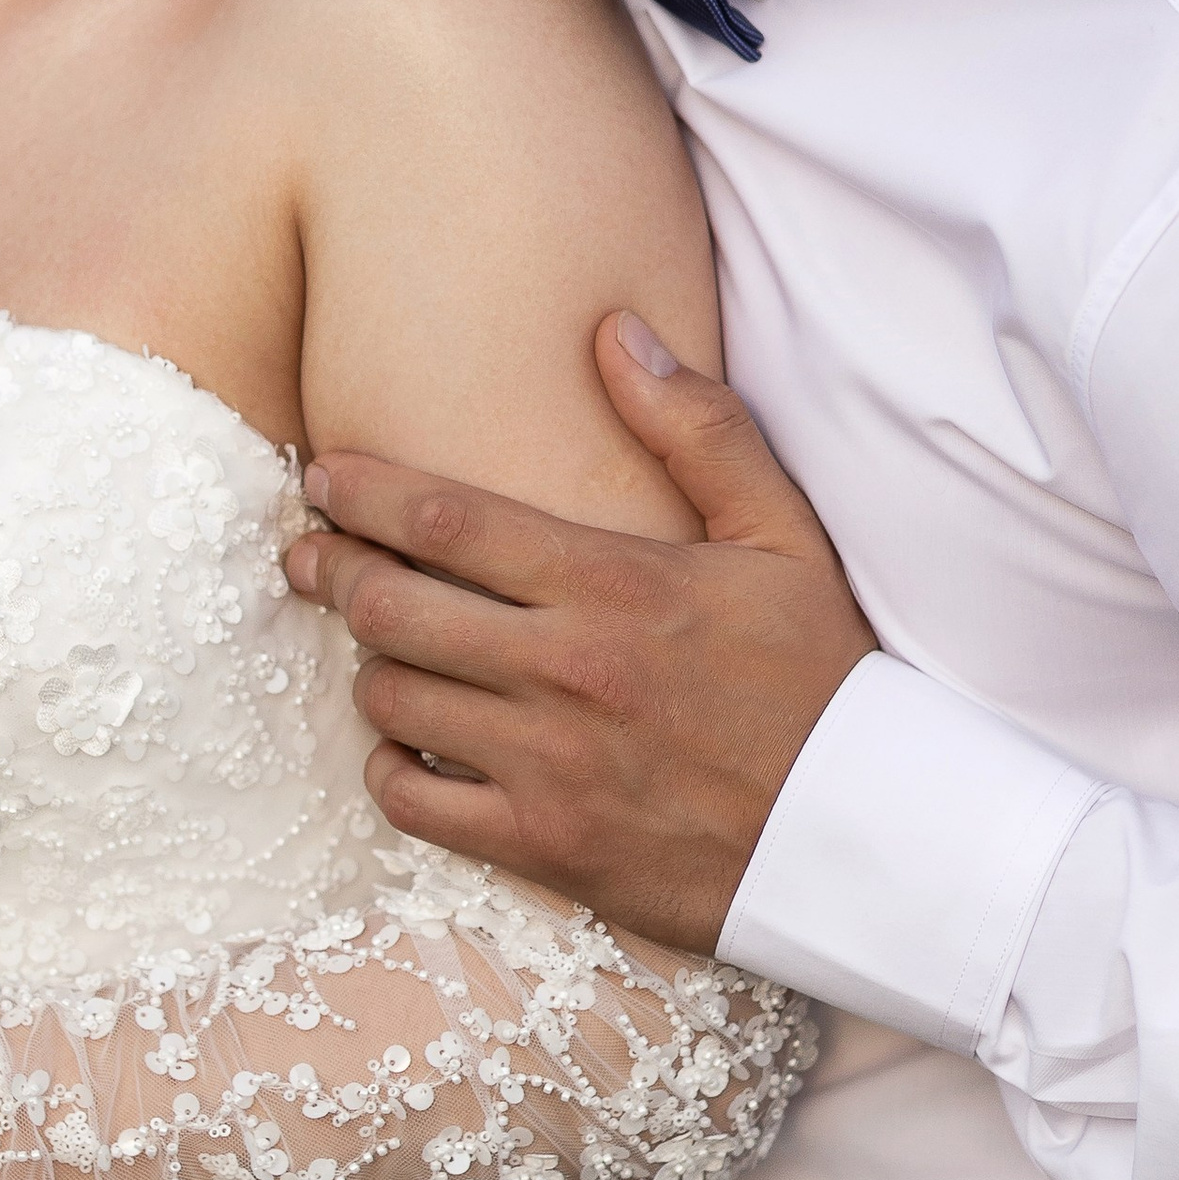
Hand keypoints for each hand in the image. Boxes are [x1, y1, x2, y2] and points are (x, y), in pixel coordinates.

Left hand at [284, 314, 874, 952]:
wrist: (866, 835)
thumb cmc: (823, 679)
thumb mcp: (782, 536)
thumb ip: (699, 428)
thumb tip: (614, 333)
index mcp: (614, 584)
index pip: (445, 519)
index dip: (363, 492)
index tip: (323, 476)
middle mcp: (565, 671)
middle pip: (391, 606)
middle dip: (334, 572)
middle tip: (312, 555)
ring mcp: (548, 766)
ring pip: (393, 701)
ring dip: (371, 666)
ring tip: (377, 644)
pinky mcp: (545, 847)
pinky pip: (415, 804)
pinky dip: (392, 771)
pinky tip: (408, 747)